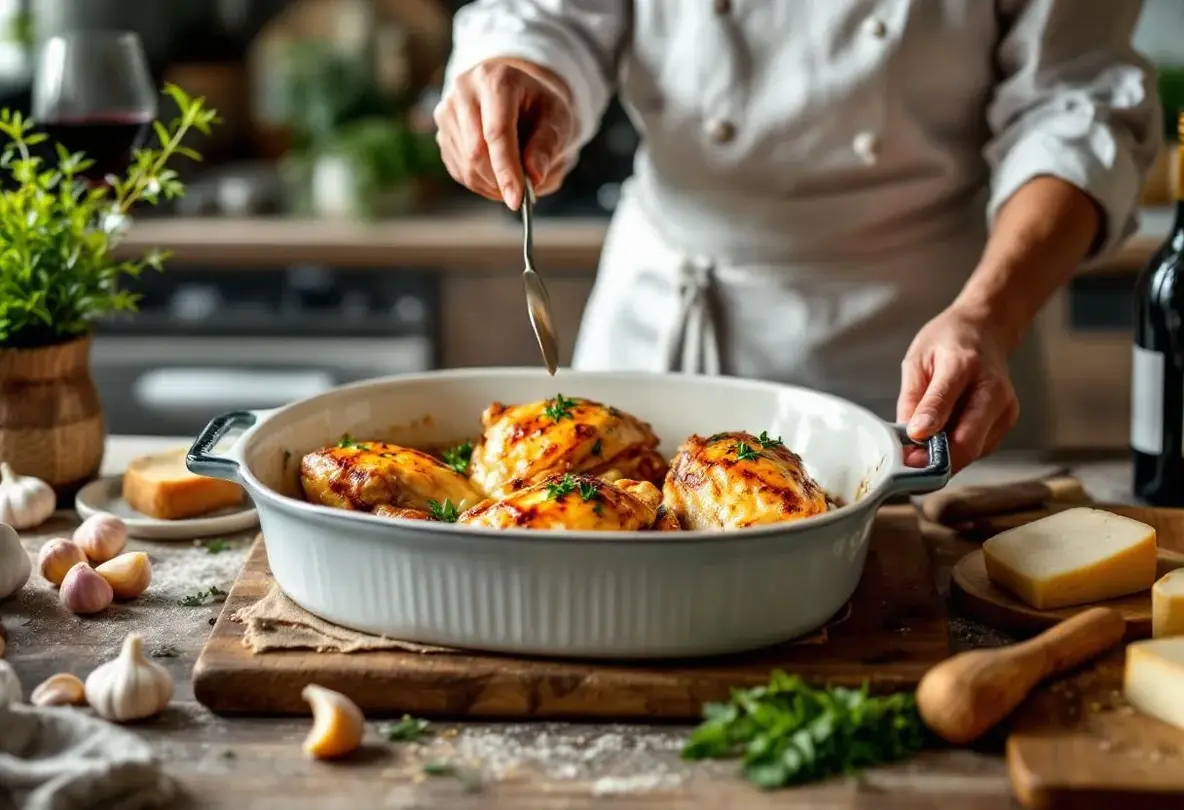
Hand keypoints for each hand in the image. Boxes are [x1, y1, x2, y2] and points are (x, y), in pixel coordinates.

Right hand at [433, 58, 575, 209]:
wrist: (517, 94)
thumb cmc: (539, 107)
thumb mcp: (557, 119)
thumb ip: (548, 146)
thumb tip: (534, 177)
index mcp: (495, 79)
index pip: (496, 132)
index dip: (507, 170)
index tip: (517, 200)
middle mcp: (464, 91)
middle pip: (476, 152)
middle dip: (500, 181)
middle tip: (522, 194)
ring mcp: (447, 112)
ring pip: (466, 166)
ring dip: (492, 185)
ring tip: (515, 180)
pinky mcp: (441, 132)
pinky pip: (459, 170)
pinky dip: (481, 183)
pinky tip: (498, 175)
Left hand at [896, 305, 1019, 472]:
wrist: (986, 330)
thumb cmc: (949, 341)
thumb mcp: (918, 360)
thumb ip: (912, 398)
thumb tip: (909, 436)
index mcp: (964, 365)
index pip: (945, 403)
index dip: (925, 433)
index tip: (908, 453)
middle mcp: (993, 391)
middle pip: (967, 443)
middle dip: (935, 461)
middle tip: (909, 464)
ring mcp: (1005, 409)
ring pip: (973, 452)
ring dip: (945, 457)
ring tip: (924, 445)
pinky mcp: (1008, 423)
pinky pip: (978, 449)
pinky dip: (957, 450)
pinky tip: (944, 436)